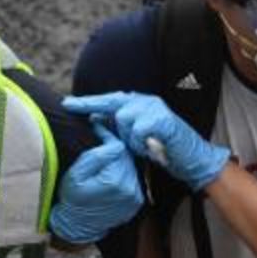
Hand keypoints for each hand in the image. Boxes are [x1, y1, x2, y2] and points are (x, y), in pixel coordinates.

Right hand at [50, 121, 143, 243]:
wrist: (77, 225)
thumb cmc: (73, 198)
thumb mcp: (77, 174)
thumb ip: (96, 156)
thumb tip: (113, 140)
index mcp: (115, 181)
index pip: (119, 148)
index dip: (108, 138)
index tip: (98, 131)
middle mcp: (130, 189)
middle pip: (127, 157)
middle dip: (115, 150)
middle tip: (101, 144)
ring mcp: (136, 197)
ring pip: (131, 167)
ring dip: (120, 162)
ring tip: (105, 163)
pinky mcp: (137, 202)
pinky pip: (133, 179)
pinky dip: (123, 175)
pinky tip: (111, 176)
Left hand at [64, 92, 229, 191]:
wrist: (191, 158)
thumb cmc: (161, 149)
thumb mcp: (135, 138)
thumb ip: (119, 128)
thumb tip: (94, 122)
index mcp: (138, 103)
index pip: (108, 99)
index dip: (87, 102)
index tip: (66, 104)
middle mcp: (145, 100)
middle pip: (113, 105)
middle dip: (97, 112)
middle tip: (86, 117)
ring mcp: (154, 107)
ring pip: (124, 120)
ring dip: (129, 139)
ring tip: (143, 146)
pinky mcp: (162, 118)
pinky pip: (138, 130)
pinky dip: (141, 143)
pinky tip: (150, 148)